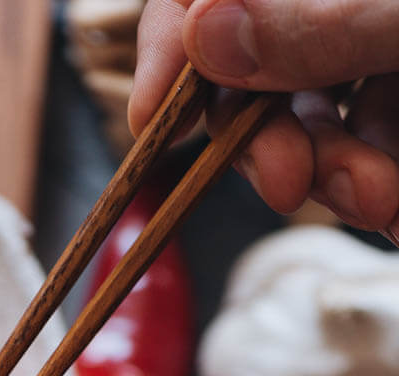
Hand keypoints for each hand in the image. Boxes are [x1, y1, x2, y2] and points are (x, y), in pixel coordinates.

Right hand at [128, 0, 398, 237]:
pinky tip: (391, 207)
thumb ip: (316, 17)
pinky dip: (374, 178)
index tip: (150, 125)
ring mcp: (373, 39)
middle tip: (287, 188)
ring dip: (329, 174)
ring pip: (314, 113)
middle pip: (258, 68)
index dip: (170, 47)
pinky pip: (368, 134)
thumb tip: (204, 35)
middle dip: (266, 141)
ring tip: (376, 202)